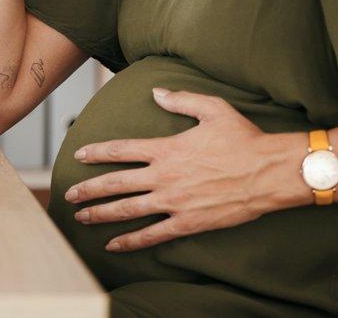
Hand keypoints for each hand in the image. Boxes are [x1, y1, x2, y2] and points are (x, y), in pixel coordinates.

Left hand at [63, 88, 305, 251]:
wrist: (268, 172)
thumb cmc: (243, 138)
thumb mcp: (212, 108)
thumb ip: (180, 99)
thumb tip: (156, 92)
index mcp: (166, 148)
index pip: (121, 150)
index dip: (97, 152)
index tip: (79, 155)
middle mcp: (164, 175)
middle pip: (116, 183)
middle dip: (89, 188)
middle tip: (69, 193)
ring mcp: (173, 201)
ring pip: (128, 209)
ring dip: (101, 214)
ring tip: (81, 218)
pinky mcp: (187, 222)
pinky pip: (152, 234)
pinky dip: (131, 241)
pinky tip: (113, 245)